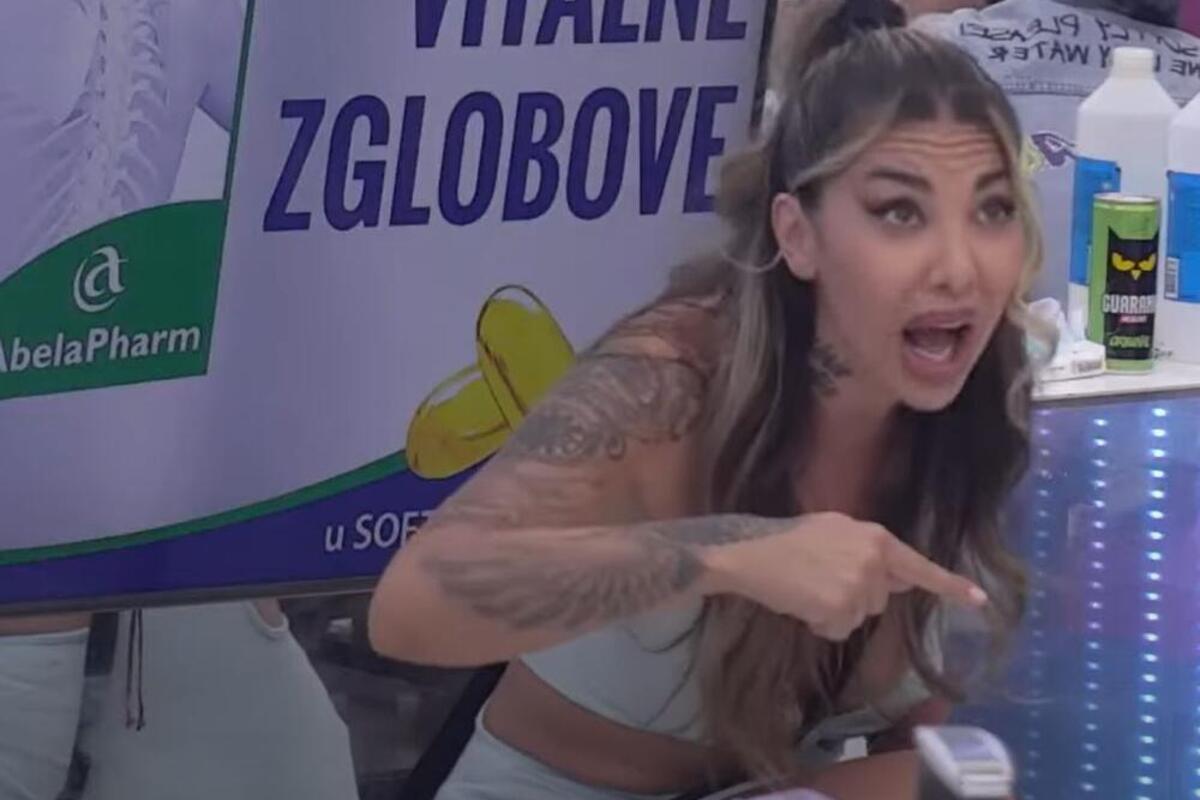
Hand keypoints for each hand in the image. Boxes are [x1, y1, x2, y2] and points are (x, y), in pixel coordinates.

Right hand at [706, 513, 986, 640]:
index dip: (950, 585)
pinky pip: (839, 629)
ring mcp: (858, 586)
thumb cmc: (787, 540)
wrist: (751, 554)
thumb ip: (867, 549)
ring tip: (808, 589)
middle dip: (857, 596)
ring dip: (837, 611)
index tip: (979, 600)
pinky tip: (802, 604)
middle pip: (881, 598)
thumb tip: (894, 576)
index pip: (919, 566)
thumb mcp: (833, 530)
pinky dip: (821, 624)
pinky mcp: (840, 608)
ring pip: (860, 616)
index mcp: (875, 537)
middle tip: (822, 580)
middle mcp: (874, 561)